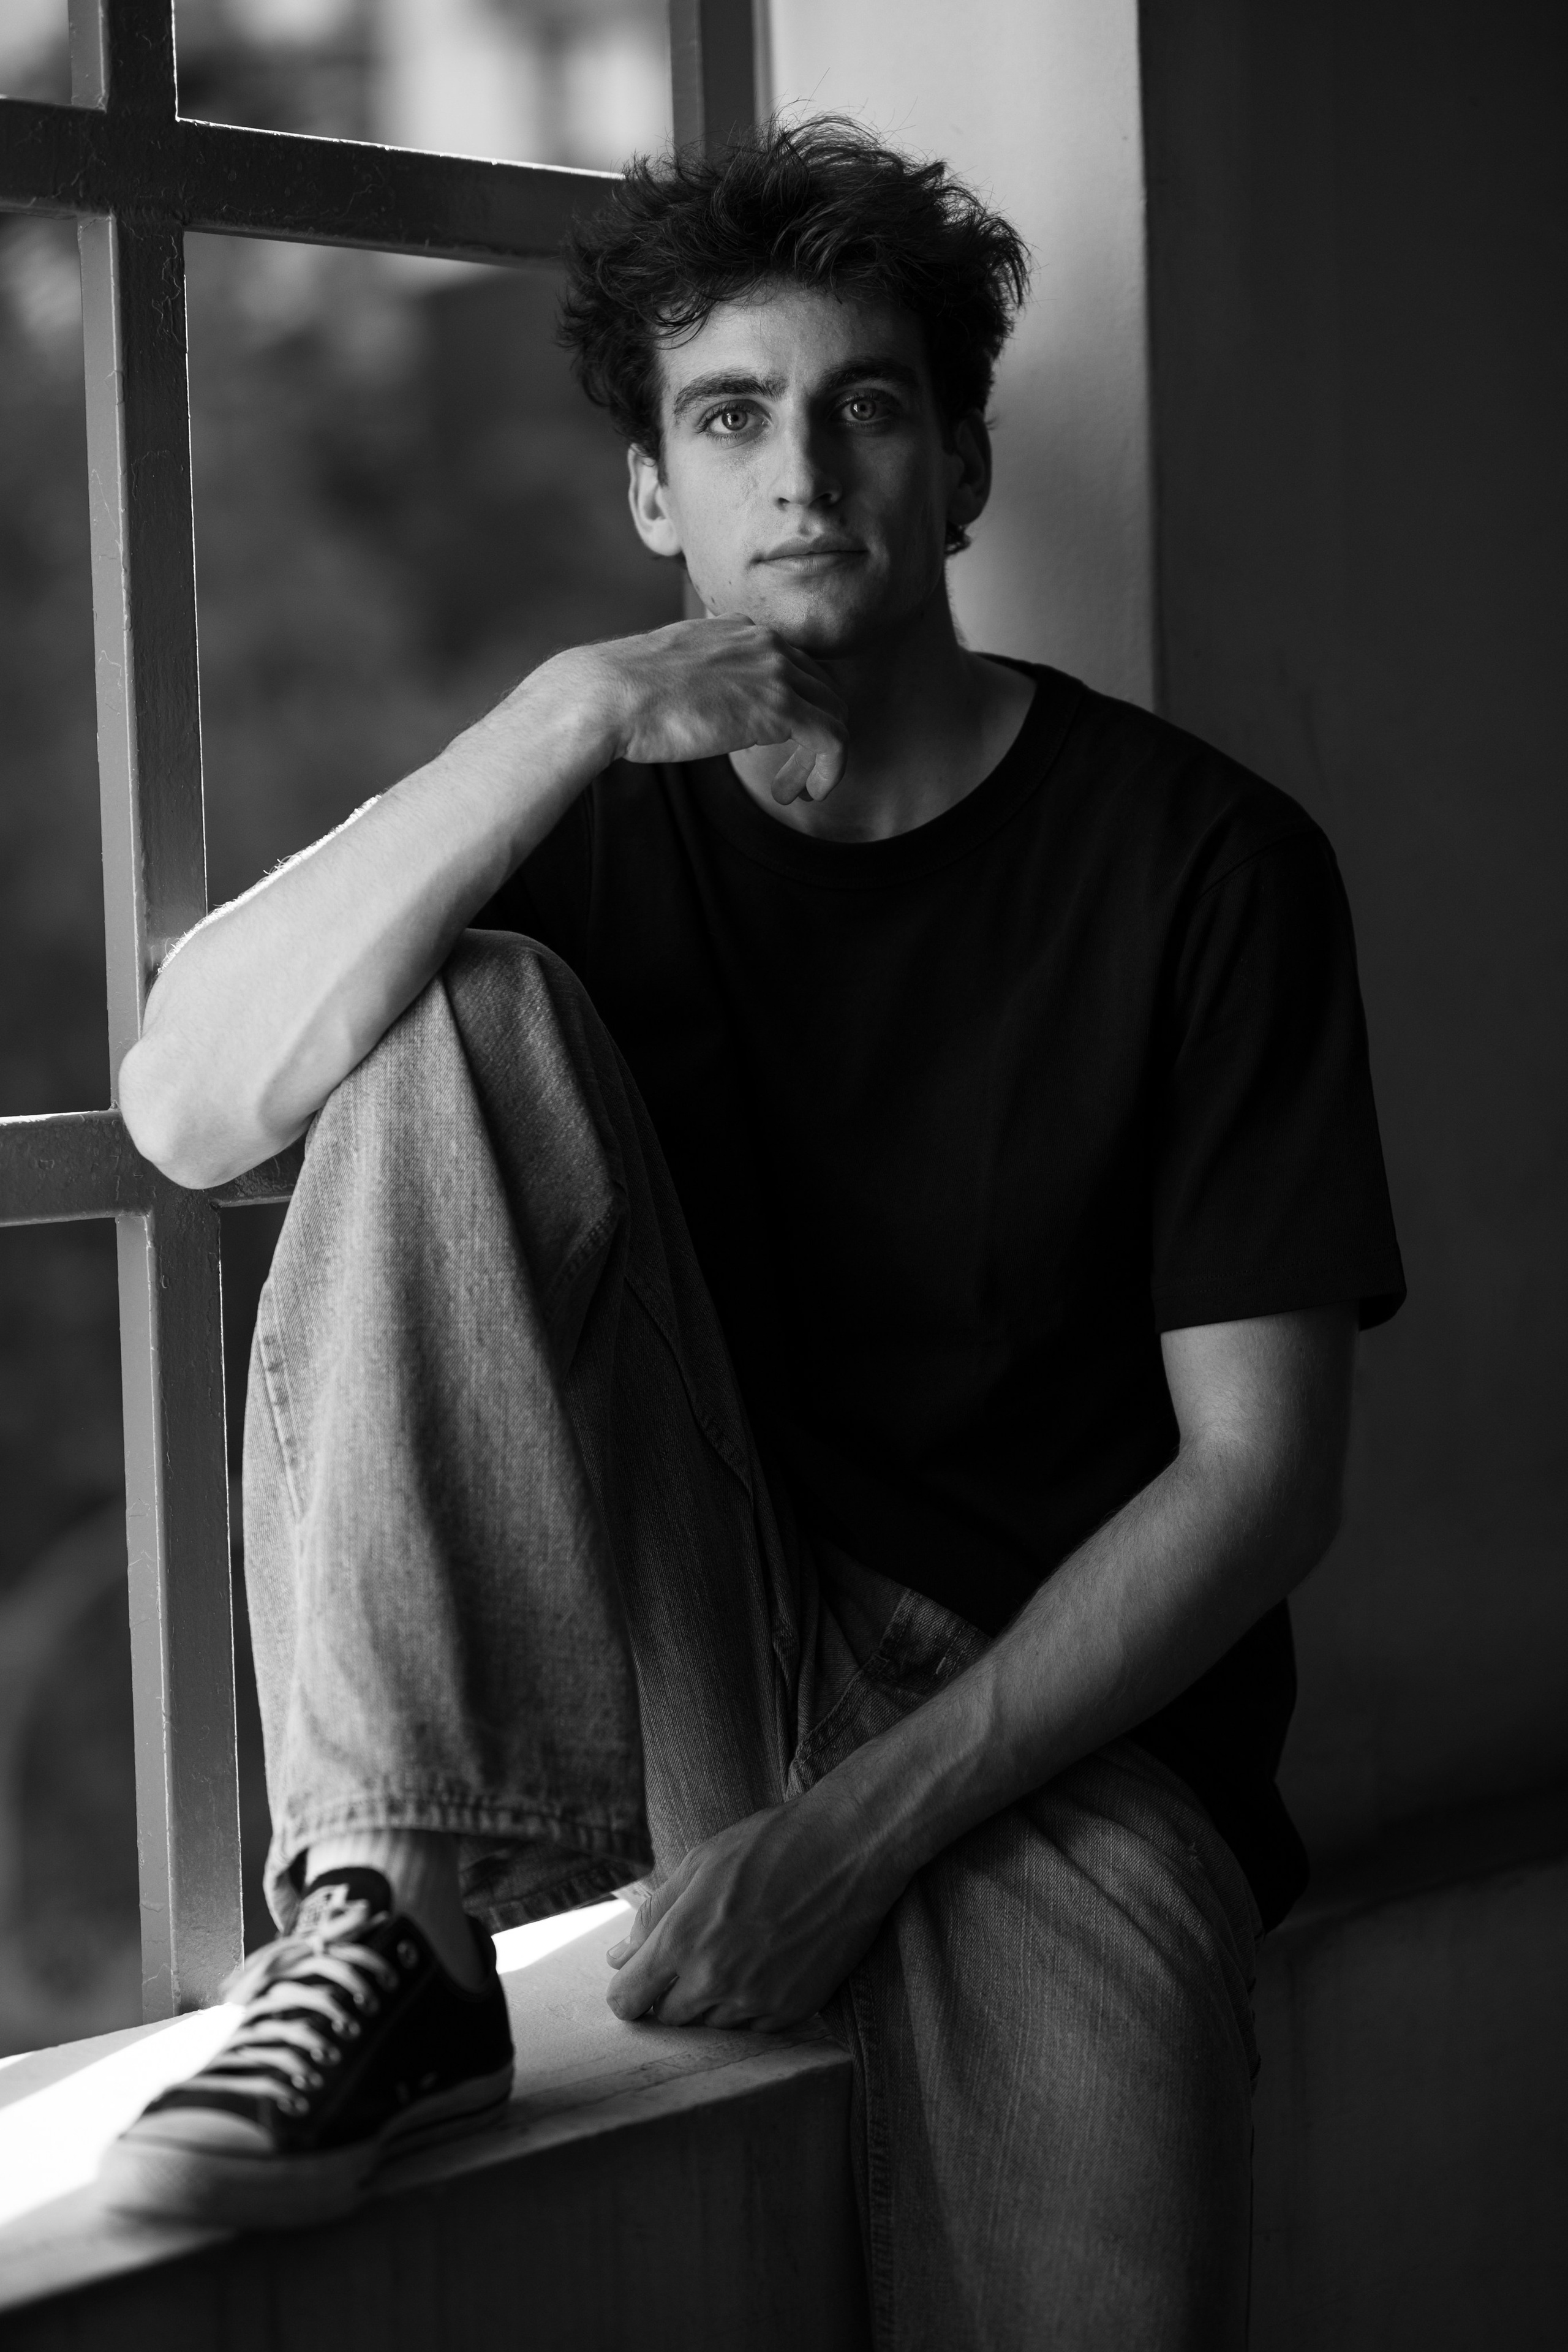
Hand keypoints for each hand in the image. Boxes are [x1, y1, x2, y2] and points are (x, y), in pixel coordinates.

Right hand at [532, 619, 849, 804]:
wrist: (610, 696)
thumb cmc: (625, 693)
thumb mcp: (676, 673)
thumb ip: (708, 680)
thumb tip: (720, 712)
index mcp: (740, 629)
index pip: (796, 665)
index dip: (797, 708)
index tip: (779, 744)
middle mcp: (765, 642)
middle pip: (823, 688)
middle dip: (814, 735)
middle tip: (791, 774)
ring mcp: (776, 672)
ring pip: (834, 714)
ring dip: (820, 759)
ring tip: (793, 789)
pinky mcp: (780, 708)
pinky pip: (833, 740)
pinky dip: (829, 771)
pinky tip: (804, 792)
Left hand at [604, 1786, 896, 2030]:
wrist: (847, 1851)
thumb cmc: (770, 1845)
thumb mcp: (699, 1863)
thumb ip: (654, 1914)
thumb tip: (620, 1957)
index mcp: (682, 1940)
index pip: (627, 1999)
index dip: (627, 1989)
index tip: (638, 1977)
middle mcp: (715, 1980)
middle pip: (666, 2019)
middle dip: (668, 1993)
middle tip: (692, 1956)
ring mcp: (757, 2001)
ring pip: (709, 2026)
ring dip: (709, 2001)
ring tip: (733, 1954)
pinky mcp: (793, 2010)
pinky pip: (752, 2028)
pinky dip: (747, 2006)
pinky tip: (761, 1967)